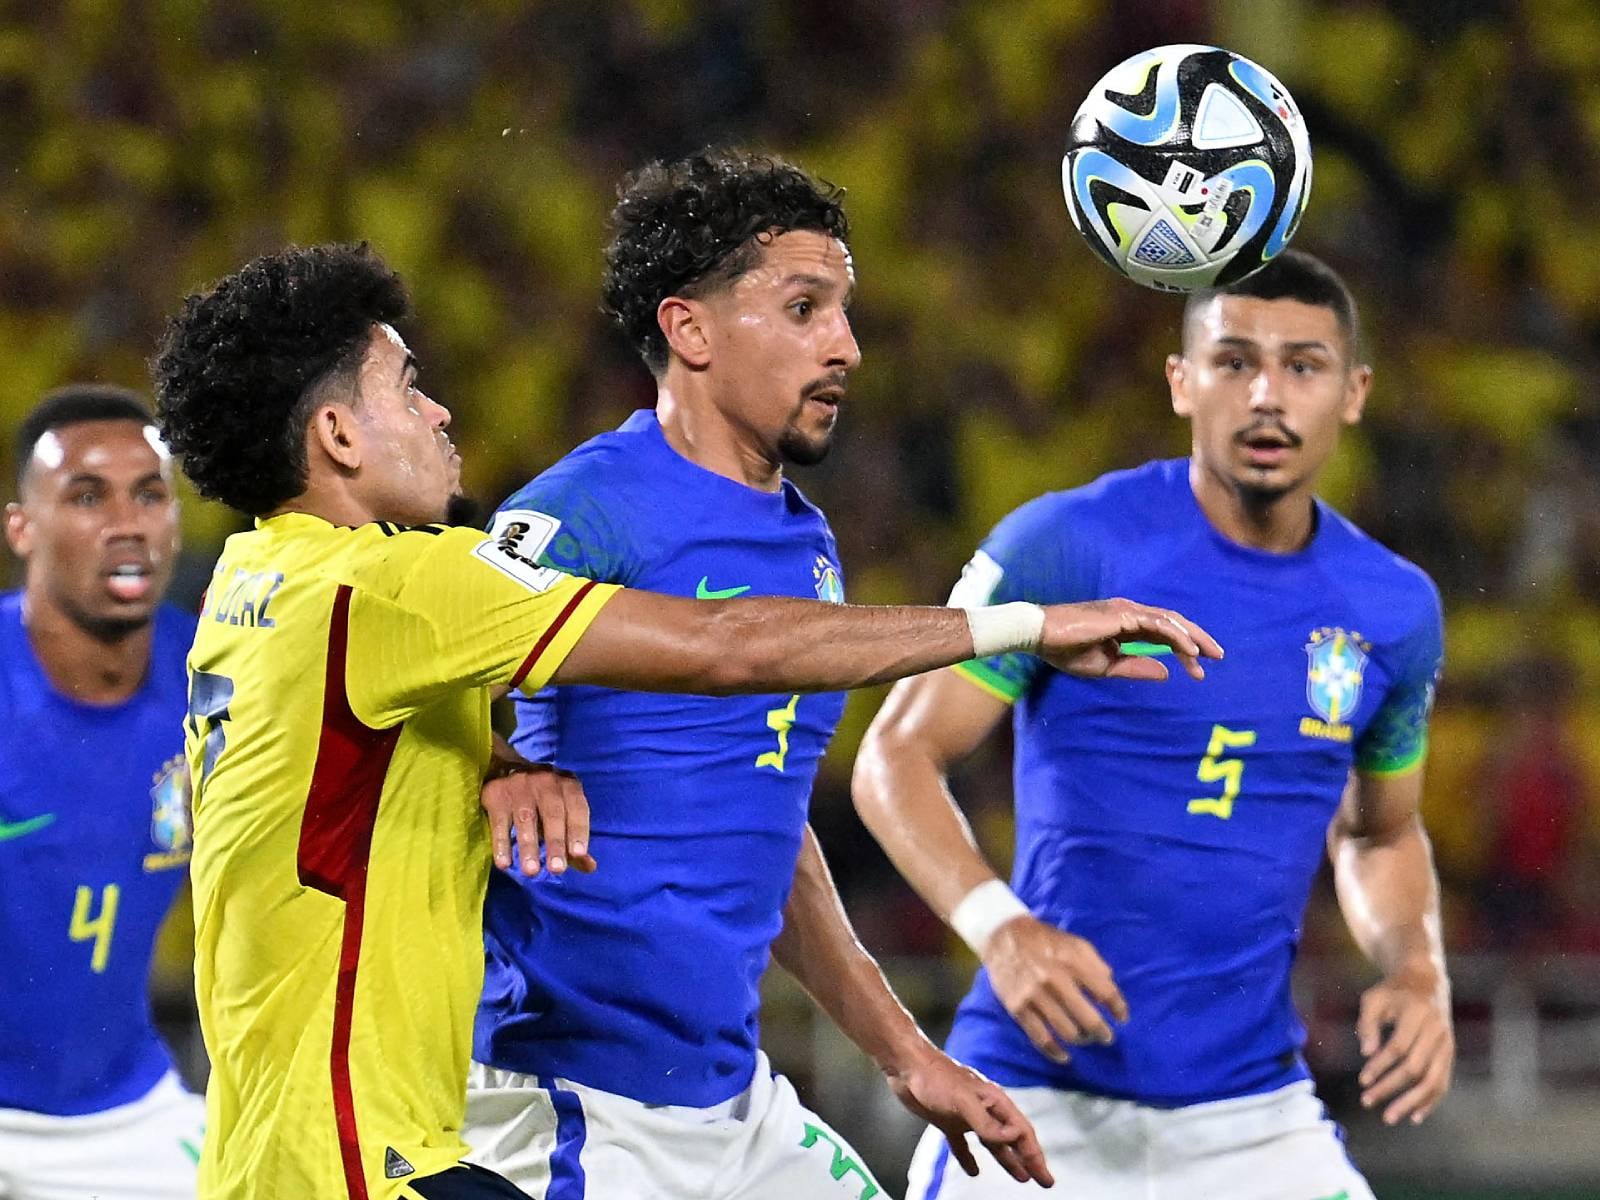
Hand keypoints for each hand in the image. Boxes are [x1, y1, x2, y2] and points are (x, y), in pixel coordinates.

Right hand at [481, 762, 597, 876]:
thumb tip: (590, 866)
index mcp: (567, 785)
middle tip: (556, 869)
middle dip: (555, 842)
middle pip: (553, 813)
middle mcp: (545, 781)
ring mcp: (519, 785)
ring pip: (526, 818)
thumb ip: (574, 840)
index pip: (577, 807)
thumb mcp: (562, 812)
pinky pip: (500, 821)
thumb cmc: (543, 800)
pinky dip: (502, 843)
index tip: (578, 854)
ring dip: (529, 845)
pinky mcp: (496, 793)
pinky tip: (504, 863)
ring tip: (531, 871)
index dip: (578, 830)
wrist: (506, 768)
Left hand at [887, 1047, 1053, 1186]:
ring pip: (993, 1143)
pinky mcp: (948, 1119)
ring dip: (1007, 1160)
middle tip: (1044, 1181)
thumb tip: (1012, 1137)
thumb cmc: (935, 1077)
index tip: (1045, 1177)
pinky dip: (969, 1158)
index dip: (1035, 1155)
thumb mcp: (963, 1101)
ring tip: (1021, 1177)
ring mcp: (967, 1115)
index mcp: (994, 1101)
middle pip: (1013, 1139)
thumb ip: (987, 1122)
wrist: (906, 1065)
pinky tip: (973, 1171)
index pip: (1022, 1132)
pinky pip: (962, 1144)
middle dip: (1029, 1160)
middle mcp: (985, 1108)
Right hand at [985, 916, 1127, 1062]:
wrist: (1003, 935)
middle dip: (1102, 1032)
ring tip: (1085, 1039)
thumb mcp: (1074, 942)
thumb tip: (1111, 986)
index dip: (1118, 1008)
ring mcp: (1034, 995)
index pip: (1105, 991)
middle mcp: (1054, 979)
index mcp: (1072, 961)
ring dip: (1081, 1040)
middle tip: (1106, 1037)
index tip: (1122, 1018)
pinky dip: (1054, 1052)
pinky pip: (1039, 1037)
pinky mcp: (1017, 1007)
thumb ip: (1095, 963)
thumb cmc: (1044, 939)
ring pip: (1066, 1031)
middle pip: (1087, 1018)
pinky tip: (1064, 1056)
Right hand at [1038, 598, 1222, 681]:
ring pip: (1170, 621)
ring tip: (1210, 655)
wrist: (1040, 636)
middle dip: (1198, 639)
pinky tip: (1190, 650)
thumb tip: (1166, 672)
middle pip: (1173, 623)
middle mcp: (1129, 613)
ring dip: (1193, 638)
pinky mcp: (1123, 615)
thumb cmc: (1064, 650)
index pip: (1162, 635)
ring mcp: (1127, 611)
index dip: (1183, 651)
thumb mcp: (1105, 667)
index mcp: (1124, 624)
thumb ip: (1135, 667)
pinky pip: (1157, 624)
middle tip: (1218, 657)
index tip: (1198, 671)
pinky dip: (1176, 636)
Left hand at [1356, 970, 1453, 1124]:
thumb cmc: (1393, 991)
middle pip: (1415, 1068)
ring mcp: (1447, 1044)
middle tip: (1367, 1102)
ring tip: (1390, 1117)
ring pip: (1433, 1080)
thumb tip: (1366, 1054)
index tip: (1362, 1081)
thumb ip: (1368, 1024)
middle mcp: (1437, 1031)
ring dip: (1411, 1102)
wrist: (1426, 981)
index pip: (1398, 1047)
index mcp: (1417, 1014)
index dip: (1380, 1066)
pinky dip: (1430, 1101)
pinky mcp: (1450, 1054)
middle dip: (1391, 1088)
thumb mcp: (1374, 999)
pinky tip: (1415, 1116)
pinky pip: (1443, 1082)